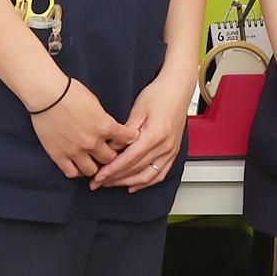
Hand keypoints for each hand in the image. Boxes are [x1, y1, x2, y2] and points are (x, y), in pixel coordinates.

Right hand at [30, 80, 135, 179]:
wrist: (47, 94)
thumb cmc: (71, 92)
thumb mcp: (95, 103)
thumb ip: (104, 120)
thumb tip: (109, 129)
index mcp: (105, 126)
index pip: (127, 139)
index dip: (129, 139)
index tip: (128, 139)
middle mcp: (92, 142)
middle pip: (111, 159)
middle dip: (113, 156)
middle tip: (110, 154)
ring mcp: (75, 151)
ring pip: (92, 171)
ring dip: (95, 167)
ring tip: (94, 162)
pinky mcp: (59, 155)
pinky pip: (72, 172)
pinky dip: (77, 171)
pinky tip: (78, 166)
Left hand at [93, 73, 189, 191]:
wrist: (178, 89)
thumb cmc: (159, 94)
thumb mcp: (138, 109)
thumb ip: (125, 131)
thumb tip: (112, 147)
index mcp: (155, 135)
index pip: (129, 159)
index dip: (112, 170)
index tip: (99, 176)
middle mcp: (165, 146)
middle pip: (136, 170)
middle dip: (115, 179)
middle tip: (98, 182)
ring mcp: (171, 151)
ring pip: (148, 176)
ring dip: (128, 183)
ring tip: (111, 184)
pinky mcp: (173, 152)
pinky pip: (160, 174)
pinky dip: (146, 183)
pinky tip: (134, 185)